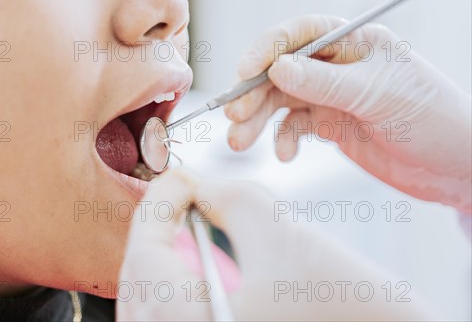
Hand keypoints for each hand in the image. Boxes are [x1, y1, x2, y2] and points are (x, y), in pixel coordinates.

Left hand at [117, 169, 434, 320]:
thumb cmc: (344, 302)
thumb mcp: (277, 229)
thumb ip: (224, 194)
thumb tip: (194, 186)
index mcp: (187, 319)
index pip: (145, 251)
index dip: (157, 203)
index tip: (177, 179)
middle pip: (141, 278)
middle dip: (158, 230)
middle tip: (181, 199)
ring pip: (153, 299)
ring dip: (166, 256)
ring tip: (190, 227)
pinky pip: (172, 314)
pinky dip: (179, 284)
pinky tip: (202, 263)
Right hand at [225, 15, 470, 211]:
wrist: (454, 166)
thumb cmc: (433, 118)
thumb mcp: (378, 95)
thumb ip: (325, 83)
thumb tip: (275, 68)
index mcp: (353, 42)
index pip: (299, 34)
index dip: (266, 49)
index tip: (243, 72)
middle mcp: (336, 65)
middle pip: (280, 71)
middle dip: (253, 92)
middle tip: (234, 116)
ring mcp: (331, 95)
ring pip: (280, 101)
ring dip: (257, 121)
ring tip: (239, 141)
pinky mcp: (329, 124)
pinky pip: (293, 127)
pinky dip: (283, 140)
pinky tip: (286, 155)